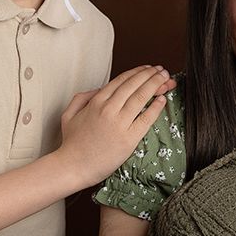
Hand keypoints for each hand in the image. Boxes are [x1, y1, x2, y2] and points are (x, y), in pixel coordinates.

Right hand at [57, 65, 174, 186]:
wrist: (73, 166)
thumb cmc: (72, 144)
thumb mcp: (69, 114)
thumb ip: (82, 98)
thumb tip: (98, 90)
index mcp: (96, 102)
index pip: (121, 80)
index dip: (137, 72)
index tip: (147, 68)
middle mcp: (109, 109)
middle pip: (134, 85)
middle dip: (150, 74)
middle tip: (161, 70)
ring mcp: (119, 123)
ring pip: (141, 97)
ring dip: (155, 84)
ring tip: (165, 78)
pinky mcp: (129, 138)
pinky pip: (146, 119)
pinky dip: (156, 107)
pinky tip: (162, 99)